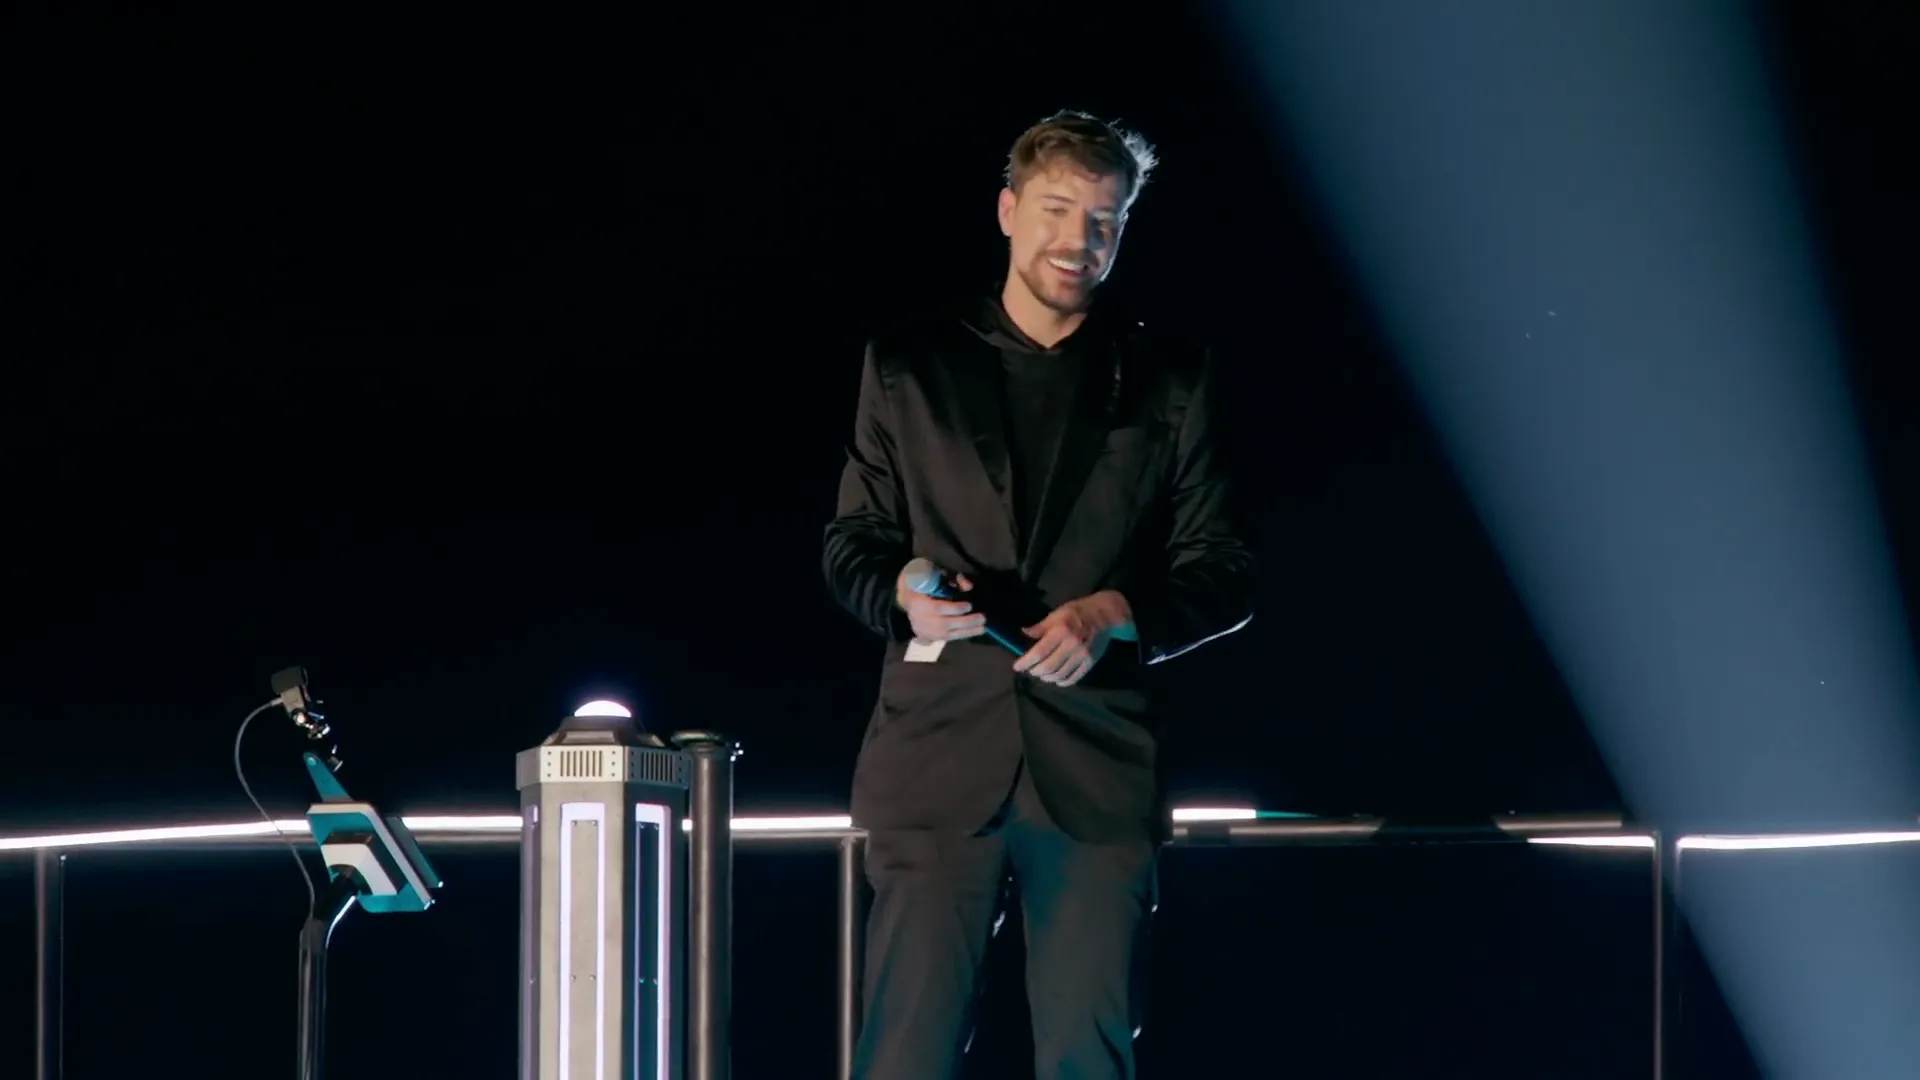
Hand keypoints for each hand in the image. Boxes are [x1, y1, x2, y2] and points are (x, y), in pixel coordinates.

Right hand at [895, 566, 986, 641]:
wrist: (905, 600)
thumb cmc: (921, 586)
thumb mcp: (931, 577)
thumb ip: (949, 579)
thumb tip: (966, 583)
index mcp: (918, 602)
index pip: (938, 608)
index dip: (955, 608)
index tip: (969, 605)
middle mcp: (920, 618)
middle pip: (945, 624)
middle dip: (965, 621)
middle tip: (982, 617)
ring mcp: (924, 630)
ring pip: (948, 634)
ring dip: (967, 631)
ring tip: (983, 627)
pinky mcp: (929, 637)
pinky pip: (948, 638)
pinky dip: (963, 635)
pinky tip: (975, 631)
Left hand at [1014, 590, 1132, 686]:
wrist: (1105, 615)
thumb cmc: (1078, 612)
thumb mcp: (1057, 614)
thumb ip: (1041, 627)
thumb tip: (1024, 634)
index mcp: (1061, 631)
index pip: (1039, 652)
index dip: (1026, 662)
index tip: (1017, 666)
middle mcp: (1071, 645)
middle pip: (1048, 666)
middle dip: (1035, 671)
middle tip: (1030, 670)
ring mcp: (1082, 656)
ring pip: (1059, 675)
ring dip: (1047, 677)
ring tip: (1042, 674)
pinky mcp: (1090, 663)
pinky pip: (1074, 678)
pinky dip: (1062, 682)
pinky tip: (1056, 680)